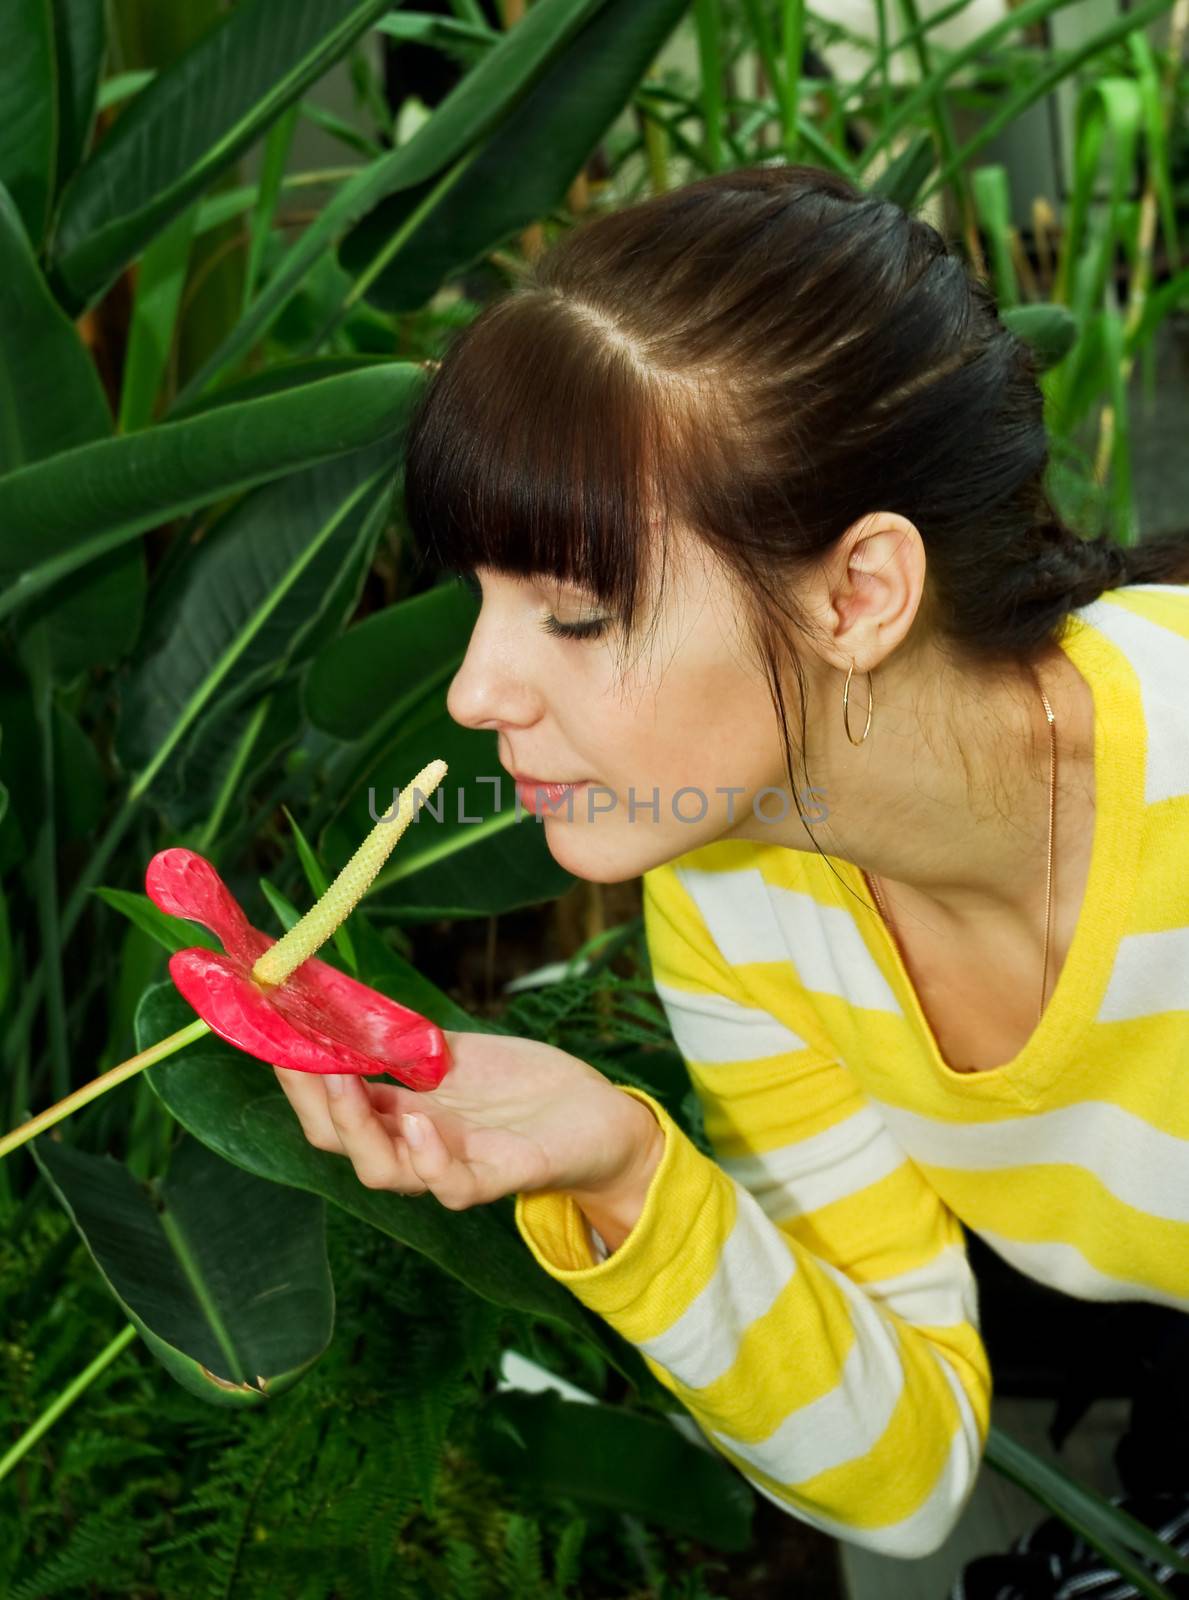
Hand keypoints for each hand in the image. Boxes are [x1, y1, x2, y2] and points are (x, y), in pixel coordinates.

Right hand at [272, 1028, 663, 1210]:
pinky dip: (428, 1159)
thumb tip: (346, 1005)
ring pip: (382, 1170)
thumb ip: (403, 1041)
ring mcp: (451, 1166)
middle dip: (312, 1100)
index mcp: (398, 1114)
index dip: (296, 1076)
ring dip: (357, 1128)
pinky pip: (449, 1185)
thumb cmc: (523, 1086)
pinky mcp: (497, 1178)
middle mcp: (413, 1146)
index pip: (328, 1107)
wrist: (597, 1115)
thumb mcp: (454, 1053)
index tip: (273, 1031)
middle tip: (299, 1056)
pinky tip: (420, 1123)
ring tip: (346, 1082)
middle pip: (339, 1141)